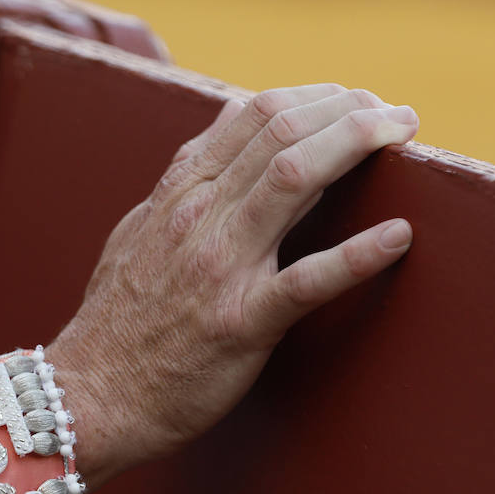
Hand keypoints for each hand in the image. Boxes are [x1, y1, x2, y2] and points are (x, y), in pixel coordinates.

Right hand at [47, 84, 418, 486]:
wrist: (89, 397)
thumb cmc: (116, 325)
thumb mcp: (137, 233)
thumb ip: (183, 183)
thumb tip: (224, 130)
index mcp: (179, 194)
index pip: (254, 115)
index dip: (316, 96)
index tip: (356, 101)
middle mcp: (199, 218)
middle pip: (283, 131)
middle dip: (351, 109)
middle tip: (398, 115)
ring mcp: (220, 267)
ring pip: (295, 178)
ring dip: (358, 144)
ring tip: (405, 137)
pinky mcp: (240, 323)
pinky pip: (307, 281)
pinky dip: (358, 254)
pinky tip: (399, 236)